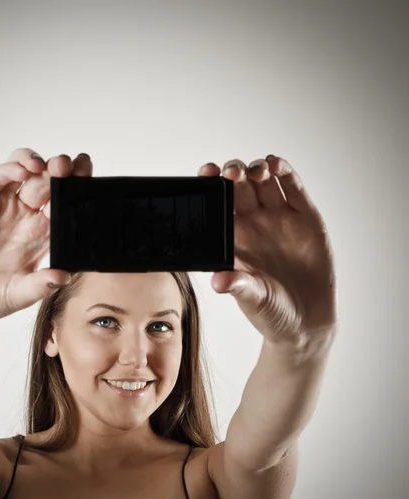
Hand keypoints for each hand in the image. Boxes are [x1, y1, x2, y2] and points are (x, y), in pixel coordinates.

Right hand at [0, 149, 92, 332]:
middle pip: (47, 182)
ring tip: (47, 166)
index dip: (76, 188)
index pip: (63, 204)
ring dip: (36, 163)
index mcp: (40, 235)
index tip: (88, 173)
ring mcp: (0, 206)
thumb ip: (40, 285)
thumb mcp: (19, 295)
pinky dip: (9, 169)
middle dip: (61, 170)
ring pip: (22, 171)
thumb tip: (65, 277)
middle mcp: (23, 216)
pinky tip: (23, 171)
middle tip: (70, 165)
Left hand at [198, 155, 337, 348]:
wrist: (306, 321)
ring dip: (257, 169)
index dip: (211, 185)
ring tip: (255, 170)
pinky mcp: (305, 218)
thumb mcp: (252, 298)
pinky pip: (293, 188)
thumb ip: (238, 285)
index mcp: (233, 238)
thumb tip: (218, 282)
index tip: (205, 173)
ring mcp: (279, 218)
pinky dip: (285, 173)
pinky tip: (275, 164)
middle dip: (233, 173)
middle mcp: (254, 223)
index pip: (218, 204)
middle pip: (240, 186)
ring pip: (265, 182)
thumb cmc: (271, 311)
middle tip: (231, 172)